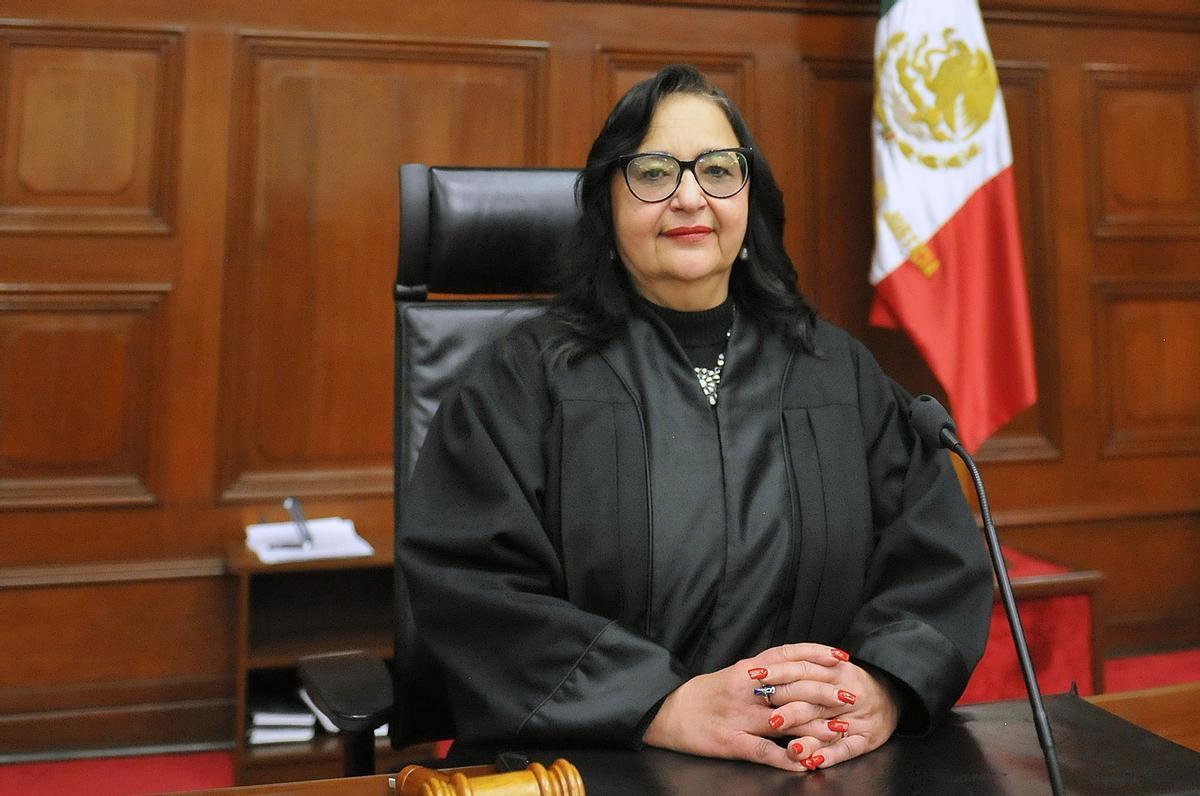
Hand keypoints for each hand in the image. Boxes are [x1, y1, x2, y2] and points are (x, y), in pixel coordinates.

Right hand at [642, 643, 850, 770]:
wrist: (667, 712)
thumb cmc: (705, 695)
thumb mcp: (734, 675)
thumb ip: (763, 672)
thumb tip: (797, 668)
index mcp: (747, 669)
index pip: (787, 656)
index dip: (816, 655)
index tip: (842, 657)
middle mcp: (745, 689)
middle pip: (792, 686)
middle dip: (825, 691)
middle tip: (852, 695)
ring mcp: (739, 717)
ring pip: (785, 719)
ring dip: (816, 726)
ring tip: (842, 729)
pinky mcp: (730, 742)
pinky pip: (763, 751)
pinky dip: (786, 758)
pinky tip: (806, 763)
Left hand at [754, 645, 899, 769]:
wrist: (892, 694)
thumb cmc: (851, 683)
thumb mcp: (831, 668)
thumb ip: (803, 670)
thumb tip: (765, 671)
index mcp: (834, 671)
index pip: (802, 669)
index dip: (778, 673)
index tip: (755, 676)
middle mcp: (845, 692)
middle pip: (812, 698)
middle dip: (789, 708)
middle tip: (770, 718)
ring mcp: (857, 717)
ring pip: (828, 727)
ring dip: (808, 738)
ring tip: (792, 748)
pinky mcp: (866, 738)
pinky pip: (847, 749)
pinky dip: (830, 756)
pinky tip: (815, 762)